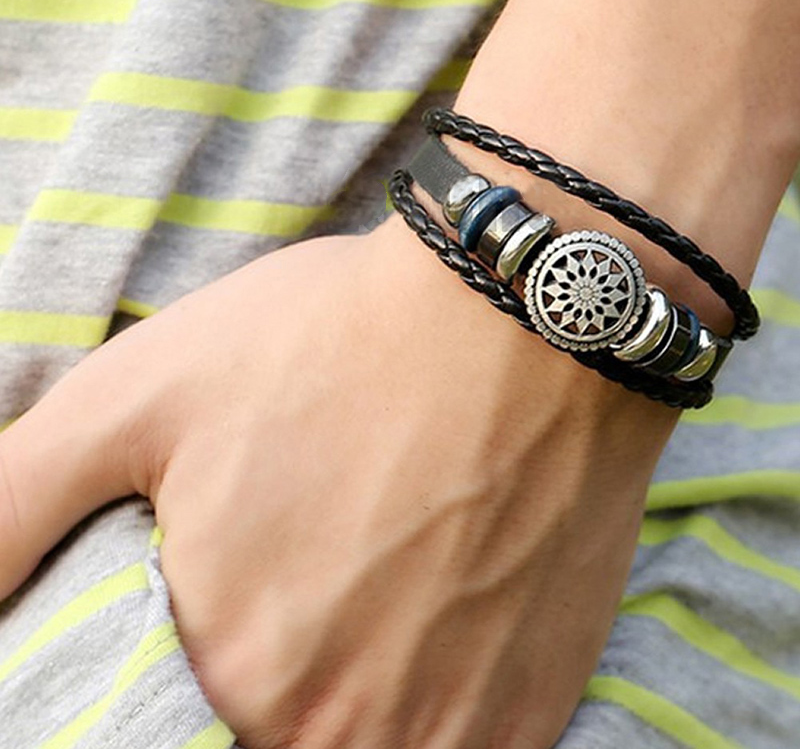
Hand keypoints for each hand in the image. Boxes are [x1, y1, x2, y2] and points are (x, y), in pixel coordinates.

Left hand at [0, 210, 677, 747]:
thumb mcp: (139, 394)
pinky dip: (434, 690)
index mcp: (232, 671)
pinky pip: (458, 742)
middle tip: (310, 572)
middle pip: (274, 734)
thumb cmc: (334, 345)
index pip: (168, 732)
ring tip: (377, 579)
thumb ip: (14, 504)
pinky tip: (440, 598)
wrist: (520, 320)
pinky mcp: (532, 708)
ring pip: (368, 743)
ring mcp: (452, 731)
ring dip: (357, 685)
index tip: (233, 602)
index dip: (188, 671)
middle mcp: (342, 730)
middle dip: (277, 670)